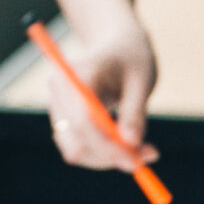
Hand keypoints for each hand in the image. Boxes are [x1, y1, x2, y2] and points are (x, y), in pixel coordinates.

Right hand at [45, 25, 159, 169]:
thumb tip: (132, 145)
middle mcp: (59, 93)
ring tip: (141, 148)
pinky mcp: (64, 121)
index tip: (137, 161)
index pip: (83, 122)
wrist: (116, 43)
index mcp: (75, 75)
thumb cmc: (131, 56)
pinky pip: (79, 148)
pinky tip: (126, 142)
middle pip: (75, 142)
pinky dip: (103, 153)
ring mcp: (57, 109)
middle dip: (108, 157)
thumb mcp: (141, 80)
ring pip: (75, 151)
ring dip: (107, 158)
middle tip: (145, 159)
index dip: (108, 147)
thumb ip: (134, 113)